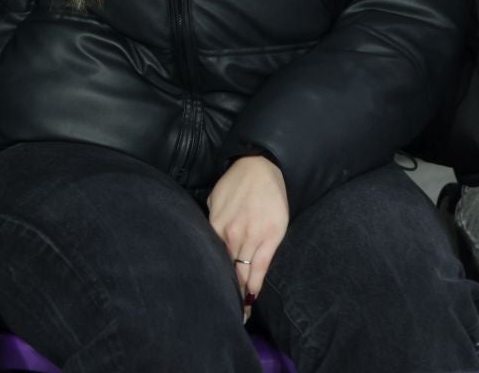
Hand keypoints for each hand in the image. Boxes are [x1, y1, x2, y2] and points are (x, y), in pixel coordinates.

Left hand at [207, 154, 287, 319]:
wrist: (261, 165)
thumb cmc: (236, 183)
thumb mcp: (215, 201)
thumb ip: (212, 223)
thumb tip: (209, 241)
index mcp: (215, 226)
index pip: (211, 260)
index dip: (211, 279)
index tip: (208, 296)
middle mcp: (231, 234)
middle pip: (226, 270)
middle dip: (225, 292)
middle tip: (222, 313)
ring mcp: (252, 236)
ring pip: (243, 272)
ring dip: (241, 293)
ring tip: (239, 312)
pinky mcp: (271, 236)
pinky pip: (261, 266)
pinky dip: (256, 283)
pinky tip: (252, 297)